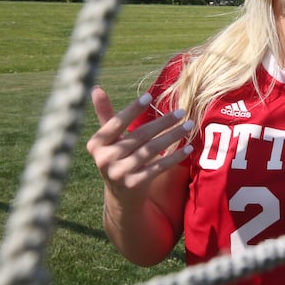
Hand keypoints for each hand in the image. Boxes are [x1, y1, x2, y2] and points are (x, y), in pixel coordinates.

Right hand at [86, 86, 193, 206]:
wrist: (121, 195)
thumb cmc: (116, 157)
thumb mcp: (107, 139)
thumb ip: (104, 114)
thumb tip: (95, 88)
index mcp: (96, 144)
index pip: (116, 123)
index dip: (132, 109)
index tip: (150, 96)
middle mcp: (104, 159)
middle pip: (139, 135)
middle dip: (163, 122)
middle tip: (182, 112)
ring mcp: (119, 173)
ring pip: (151, 150)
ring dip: (173, 136)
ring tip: (189, 126)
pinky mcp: (135, 185)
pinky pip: (159, 166)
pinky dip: (174, 157)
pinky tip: (187, 148)